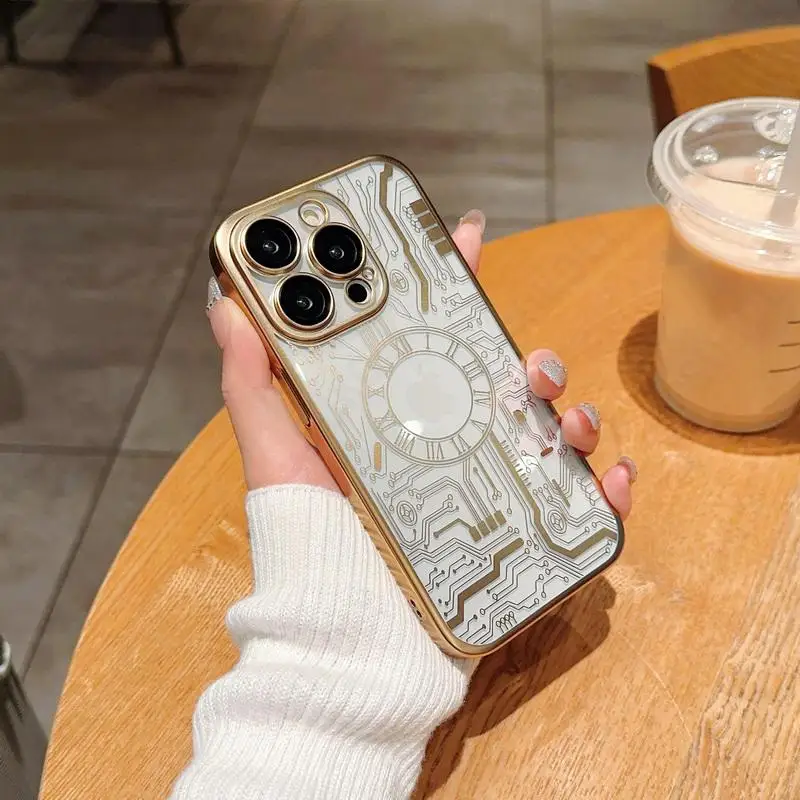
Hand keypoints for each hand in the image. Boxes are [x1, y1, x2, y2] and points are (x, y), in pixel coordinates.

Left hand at [207, 210, 635, 518]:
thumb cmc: (311, 540)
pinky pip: (581, 505)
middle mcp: (451, 444)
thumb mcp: (277, 453)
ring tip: (564, 421)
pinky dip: (605, 489)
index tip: (465, 234)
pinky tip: (609, 478)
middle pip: (507, 381)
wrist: (349, 632)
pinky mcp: (521, 536)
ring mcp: (491, 488)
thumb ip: (253, 382)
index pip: (432, 336)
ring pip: (552, 433)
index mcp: (401, 415)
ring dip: (573, 414)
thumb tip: (225, 303)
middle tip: (527, 361)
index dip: (450, 281)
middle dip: (529, 356)